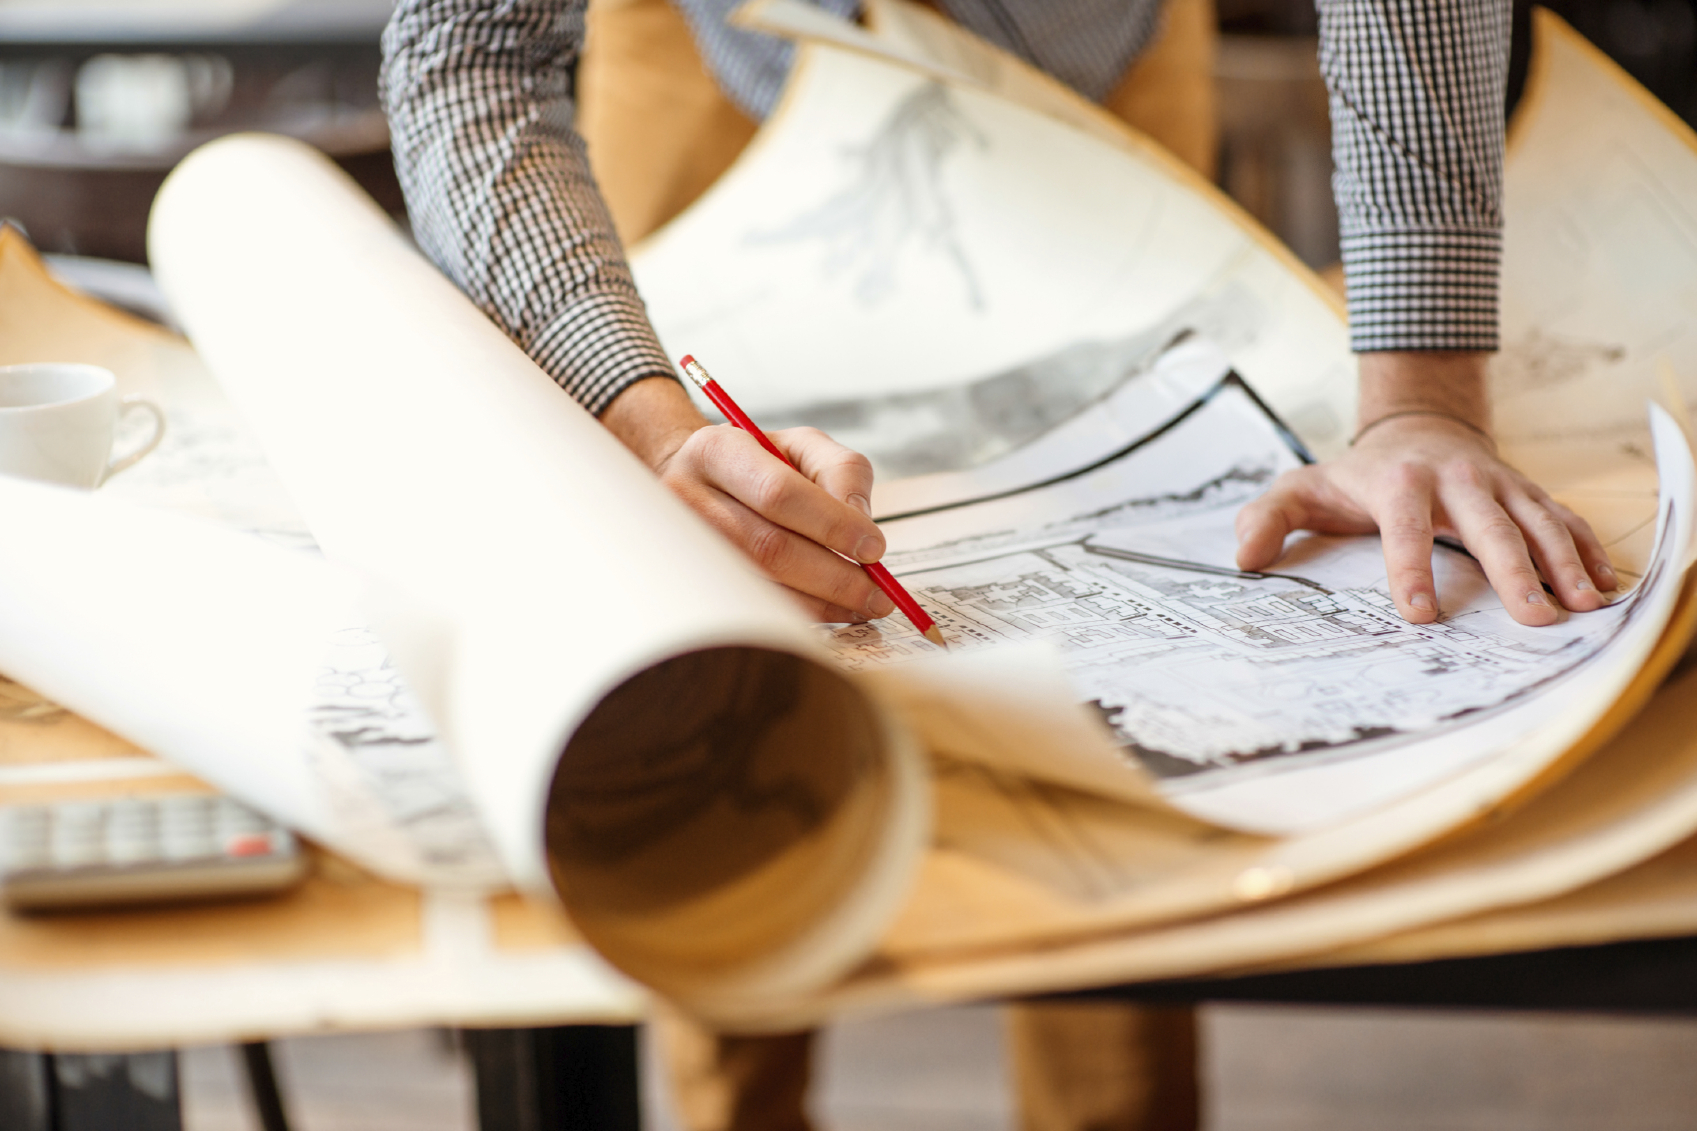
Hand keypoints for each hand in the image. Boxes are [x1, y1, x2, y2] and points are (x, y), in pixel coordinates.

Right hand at [600, 376, 894, 622]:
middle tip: (878, 594)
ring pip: (760, 584)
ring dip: (821, 602)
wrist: (701, 482)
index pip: (778, 493)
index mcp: (718, 451)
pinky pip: (753, 606)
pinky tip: (832, 610)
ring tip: (863, 604)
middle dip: (833, 576)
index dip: (832, 525)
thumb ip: (842, 471)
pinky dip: (801, 613)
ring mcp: (685, 546)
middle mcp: (688, 498)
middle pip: (769, 547)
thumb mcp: (804, 446)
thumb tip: (861, 522)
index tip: (874, 548)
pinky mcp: (693, 582)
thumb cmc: (760, 463)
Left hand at [1234, 352, 1616, 626]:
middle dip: (1513, 571)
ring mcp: (1499, 484)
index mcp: (1399, 483)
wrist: (1416, 428)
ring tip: (1583, 605)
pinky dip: (1586, 550)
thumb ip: (1268, 517)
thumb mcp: (1302, 488)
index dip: (1411, 570)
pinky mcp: (1527, 492)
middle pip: (1489, 526)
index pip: (1405, 528)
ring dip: (1563, 564)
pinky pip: (1563, 520)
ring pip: (1538, 522)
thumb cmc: (1356, 474)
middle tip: (1531, 617)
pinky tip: (1603, 586)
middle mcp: (1458, 479)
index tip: (1419, 614)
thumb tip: (1244, 556)